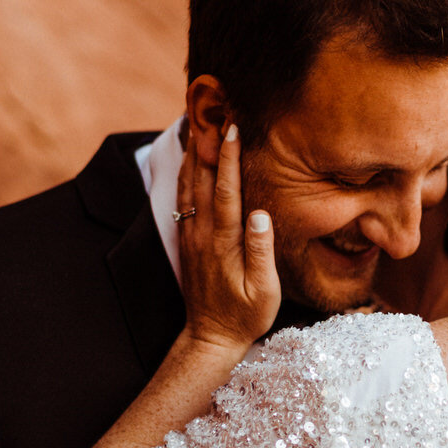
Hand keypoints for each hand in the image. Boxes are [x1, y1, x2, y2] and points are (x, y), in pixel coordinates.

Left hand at [175, 123, 279, 357]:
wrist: (209, 338)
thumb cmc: (245, 316)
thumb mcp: (264, 292)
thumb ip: (261, 252)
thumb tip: (260, 214)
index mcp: (223, 243)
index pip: (226, 191)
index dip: (230, 158)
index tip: (234, 128)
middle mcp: (202, 234)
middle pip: (203, 179)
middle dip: (209, 142)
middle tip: (213, 109)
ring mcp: (191, 235)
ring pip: (189, 185)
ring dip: (194, 152)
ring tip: (199, 121)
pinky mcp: (187, 239)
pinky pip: (183, 197)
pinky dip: (186, 172)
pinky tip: (190, 158)